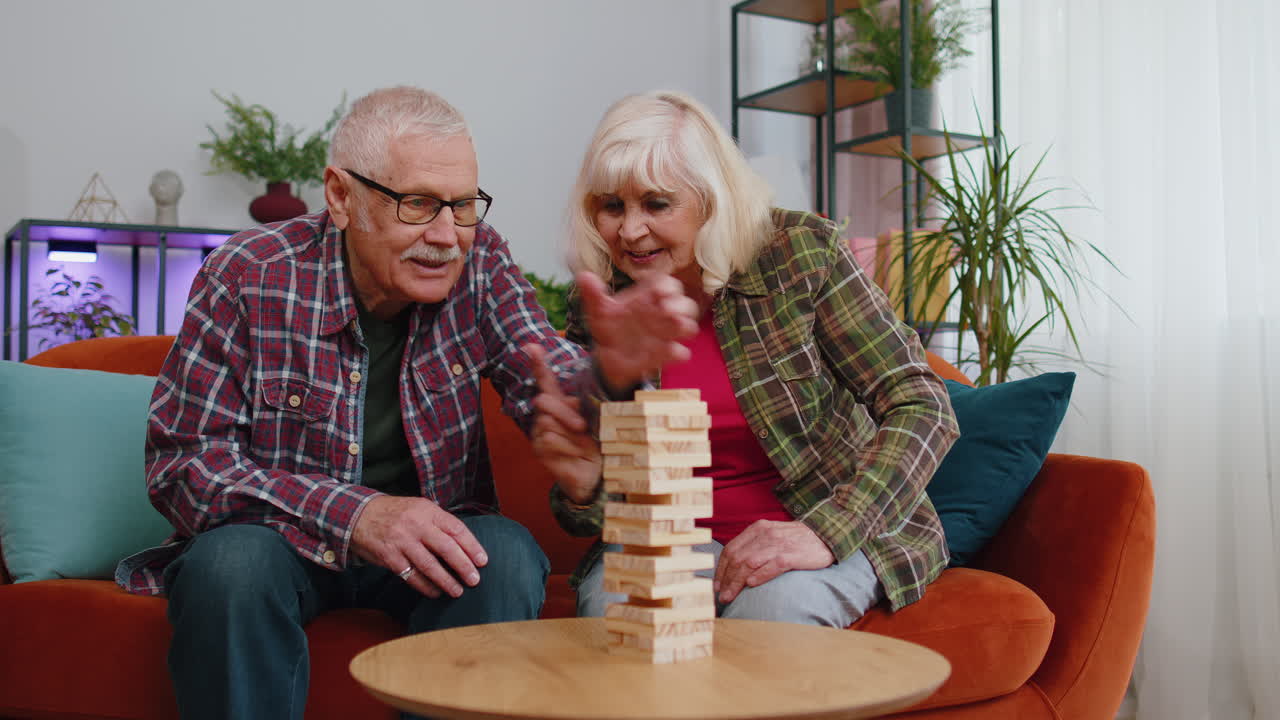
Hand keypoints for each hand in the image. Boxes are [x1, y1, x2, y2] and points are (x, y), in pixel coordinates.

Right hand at [351, 496, 488, 597]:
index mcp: (427, 510)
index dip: (472, 546)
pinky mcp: (389, 557)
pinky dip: (425, 586)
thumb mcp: (419, 509)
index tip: (483, 561)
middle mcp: (416, 525)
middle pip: (446, 548)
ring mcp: (401, 541)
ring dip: (446, 581)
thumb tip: (465, 546)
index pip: (456, 529)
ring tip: (458, 591)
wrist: (358, 515)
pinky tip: (435, 592)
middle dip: (463, 566)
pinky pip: (411, 575)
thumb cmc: (397, 514)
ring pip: (429, 565)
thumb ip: (439, 524)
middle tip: (475, 580)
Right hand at [523, 343, 602, 503]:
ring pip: (547, 423)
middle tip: (582, 427)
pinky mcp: (539, 450)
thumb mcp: (593, 422)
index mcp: (559, 404)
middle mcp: (545, 416)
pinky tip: (574, 455)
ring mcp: (539, 433)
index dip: (538, 364)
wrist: (594, 473)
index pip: (545, 381)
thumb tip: (571, 404)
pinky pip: (549, 440)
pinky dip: (567, 448)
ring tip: (580, 445)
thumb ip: (582, 410)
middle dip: (565, 413)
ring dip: (569, 435)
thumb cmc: (595, 444)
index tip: (532, 347)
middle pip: (544, 401)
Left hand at [578, 271, 698, 392]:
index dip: (668, 286)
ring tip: (674, 327)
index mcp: (646, 298)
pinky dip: (676, 352)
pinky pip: (680, 353)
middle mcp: (659, 314)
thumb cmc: (607, 329)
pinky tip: (666, 351)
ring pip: (689, 325)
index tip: (659, 292)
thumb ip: (593, 294)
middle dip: (681, 305)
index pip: (666, 284)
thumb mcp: (598, 311)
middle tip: (667, 311)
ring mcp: (664, 334)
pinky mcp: (664, 354)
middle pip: (684, 303)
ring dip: (685, 325)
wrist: (605, 358)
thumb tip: (584, 276)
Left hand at [713, 520, 835, 603]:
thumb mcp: (772, 536)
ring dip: (736, 583)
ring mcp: (777, 545)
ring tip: (730, 596)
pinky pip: (770, 567)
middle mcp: (765, 535)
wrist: (826, 535)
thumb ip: (754, 546)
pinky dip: (758, 577)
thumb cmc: (796, 540)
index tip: (716, 585)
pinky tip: (751, 586)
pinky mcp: (790, 556)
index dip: (720, 569)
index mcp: (758, 529)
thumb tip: (735, 567)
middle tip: (721, 596)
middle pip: (737, 558)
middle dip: (725, 579)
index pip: (731, 549)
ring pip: (748, 564)